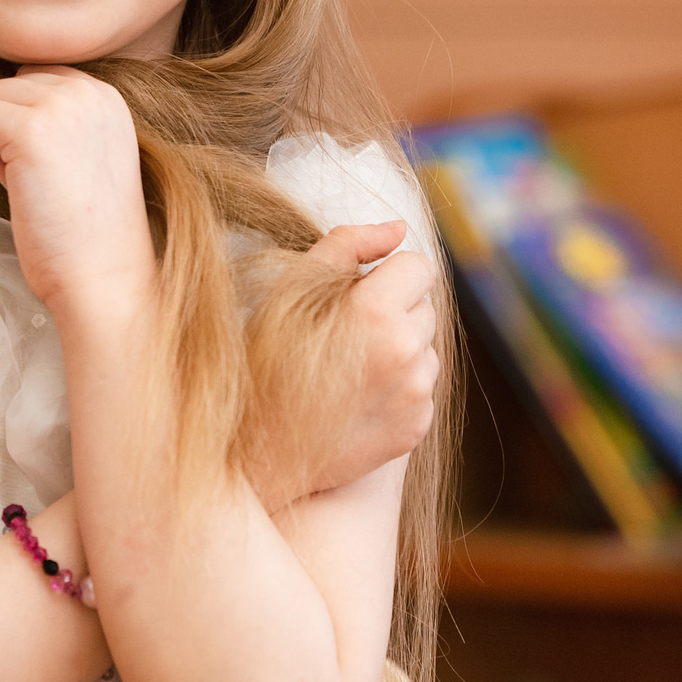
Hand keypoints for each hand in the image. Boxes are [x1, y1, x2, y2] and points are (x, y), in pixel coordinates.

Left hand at [0, 67, 156, 327]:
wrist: (104, 277)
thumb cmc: (86, 232)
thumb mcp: (84, 153)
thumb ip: (54, 119)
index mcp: (105, 95)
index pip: (36, 76)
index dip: (25, 122)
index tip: (48, 167)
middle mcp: (88, 90)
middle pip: (7, 83)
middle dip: (5, 129)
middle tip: (35, 180)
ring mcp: (60, 106)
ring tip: (26, 182)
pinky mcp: (29, 131)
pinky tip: (11, 184)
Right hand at [266, 225, 438, 504]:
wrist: (255, 453)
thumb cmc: (262, 363)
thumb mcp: (289, 291)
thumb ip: (346, 245)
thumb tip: (397, 228)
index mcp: (375, 313)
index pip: (418, 266)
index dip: (385, 274)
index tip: (353, 294)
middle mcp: (405, 355)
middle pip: (425, 306)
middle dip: (393, 310)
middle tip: (343, 333)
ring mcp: (415, 396)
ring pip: (426, 347)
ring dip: (399, 348)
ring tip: (347, 368)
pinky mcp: (416, 427)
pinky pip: (422, 388)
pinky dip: (397, 387)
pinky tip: (355, 398)